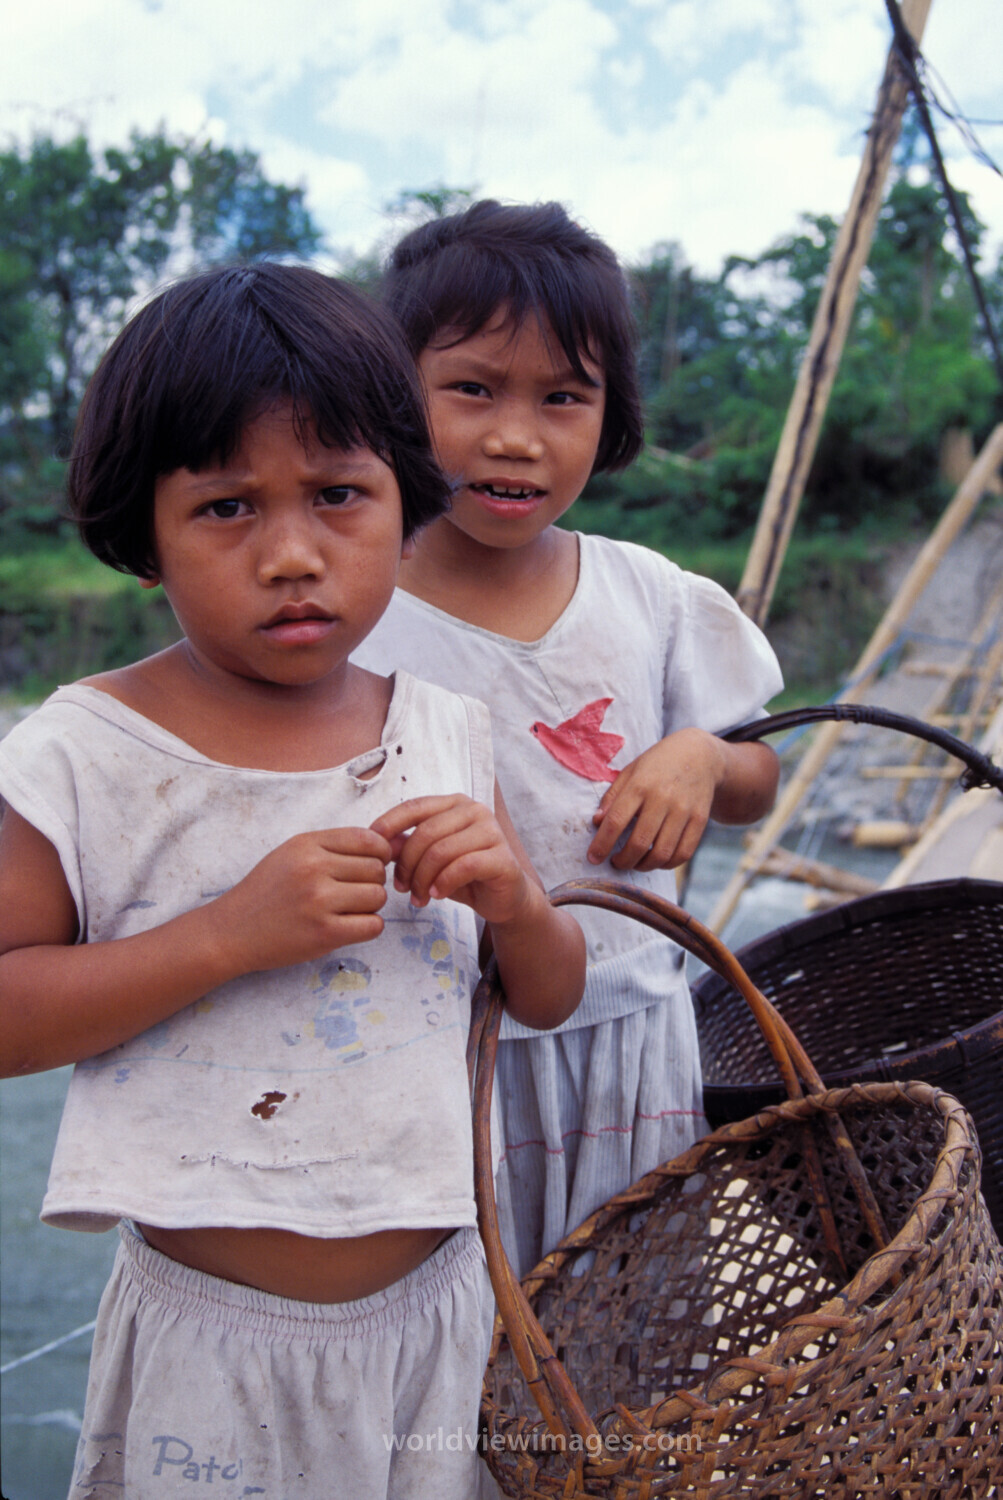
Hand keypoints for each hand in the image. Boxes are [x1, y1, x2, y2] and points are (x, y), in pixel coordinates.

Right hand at [210, 828, 390, 972]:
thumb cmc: (267, 892)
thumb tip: (391, 846)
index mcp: (307, 845)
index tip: (370, 866)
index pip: (368, 839)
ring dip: (370, 906)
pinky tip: (348, 926)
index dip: (379, 854)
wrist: (232, 930)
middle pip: (376, 870)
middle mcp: (313, 869)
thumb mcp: (292, 855)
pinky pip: (373, 925)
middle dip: (371, 882)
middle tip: (352, 893)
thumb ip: (334, 848)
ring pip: (378, 897)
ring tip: (347, 910)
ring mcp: (319, 901)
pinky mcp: (324, 933)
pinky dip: (367, 927)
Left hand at [370, 796, 532, 927]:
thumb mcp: (430, 859)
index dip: (390, 823)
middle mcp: (475, 811)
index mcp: (455, 804)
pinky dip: (444, 883)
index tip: (374, 846)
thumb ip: (407, 846)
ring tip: (418, 898)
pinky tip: (437, 895)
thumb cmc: (465, 875)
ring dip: (423, 879)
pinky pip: (463, 867)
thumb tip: (378, 841)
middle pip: (426, 832)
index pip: (415, 806)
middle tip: (401, 888)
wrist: (505, 898)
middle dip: (407, 864)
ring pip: (442, 851)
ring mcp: (492, 832)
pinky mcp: (502, 857)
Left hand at [587, 729, 725, 871]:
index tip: (593, 858)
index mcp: (640, 785)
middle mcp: (663, 798)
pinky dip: (667, 864)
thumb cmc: (658, 765)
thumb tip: (597, 822)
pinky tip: (657, 860)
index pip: (616, 821)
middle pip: (640, 842)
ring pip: (662, 853)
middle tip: (616, 863)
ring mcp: (684, 810)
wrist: (701, 755)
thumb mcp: (631, 771)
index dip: (602, 844)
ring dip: (644, 866)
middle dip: (623, 861)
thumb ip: (612, 796)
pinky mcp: (700, 820)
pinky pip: (683, 853)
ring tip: (635, 863)